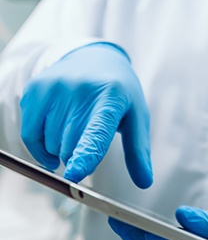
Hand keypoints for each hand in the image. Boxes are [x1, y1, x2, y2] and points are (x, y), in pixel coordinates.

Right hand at [20, 42, 151, 186]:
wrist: (93, 57)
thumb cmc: (118, 94)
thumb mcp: (135, 116)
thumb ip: (137, 150)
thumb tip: (145, 182)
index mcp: (112, 96)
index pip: (97, 131)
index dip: (86, 154)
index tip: (75, 176)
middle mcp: (81, 89)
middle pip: (70, 146)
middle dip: (79, 154)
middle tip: (91, 137)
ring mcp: (55, 87)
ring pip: (50, 145)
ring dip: (61, 148)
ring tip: (76, 125)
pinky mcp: (35, 90)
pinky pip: (30, 135)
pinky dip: (40, 147)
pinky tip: (55, 137)